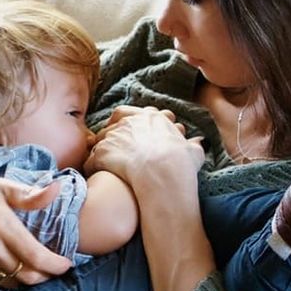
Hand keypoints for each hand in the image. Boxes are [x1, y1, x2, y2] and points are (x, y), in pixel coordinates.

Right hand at [0, 166, 72, 290]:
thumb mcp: (0, 185)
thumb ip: (29, 195)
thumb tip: (57, 189)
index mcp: (0, 221)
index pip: (36, 256)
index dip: (56, 266)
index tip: (65, 265)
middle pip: (25, 274)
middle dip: (44, 275)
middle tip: (49, 270)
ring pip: (8, 283)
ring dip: (22, 280)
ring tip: (27, 269)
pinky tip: (1, 271)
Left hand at [85, 106, 203, 191]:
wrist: (163, 172)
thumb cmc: (181, 163)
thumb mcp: (193, 152)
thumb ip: (194, 146)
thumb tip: (199, 142)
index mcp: (151, 119)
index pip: (132, 114)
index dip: (129, 125)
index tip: (131, 136)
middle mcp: (130, 122)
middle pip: (113, 126)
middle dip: (113, 138)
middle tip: (116, 152)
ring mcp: (113, 136)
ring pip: (100, 141)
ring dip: (101, 151)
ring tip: (105, 165)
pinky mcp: (102, 152)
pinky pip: (91, 159)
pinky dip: (92, 167)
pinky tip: (97, 175)